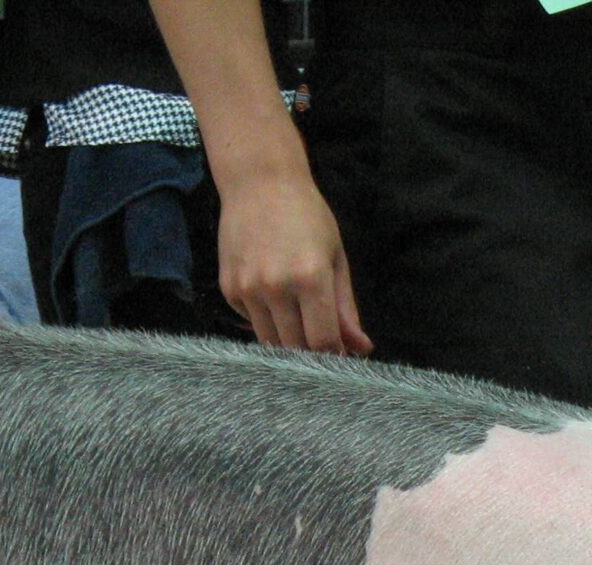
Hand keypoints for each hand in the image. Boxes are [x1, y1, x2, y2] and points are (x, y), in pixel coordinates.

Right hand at [216, 171, 370, 355]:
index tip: (339, 354)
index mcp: (310, 278)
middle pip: (296, 348)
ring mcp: (248, 289)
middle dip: (312, 352)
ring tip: (298, 316)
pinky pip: (252, 324)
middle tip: (320, 339)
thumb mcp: (335, 258)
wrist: (259, 182)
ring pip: (271, 342)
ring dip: (288, 340)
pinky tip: (273, 295)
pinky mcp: (229, 289)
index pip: (322, 342)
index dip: (333, 356)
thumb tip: (361, 349)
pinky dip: (267, 321)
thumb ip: (346, 309)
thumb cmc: (306, 217)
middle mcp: (275, 287)